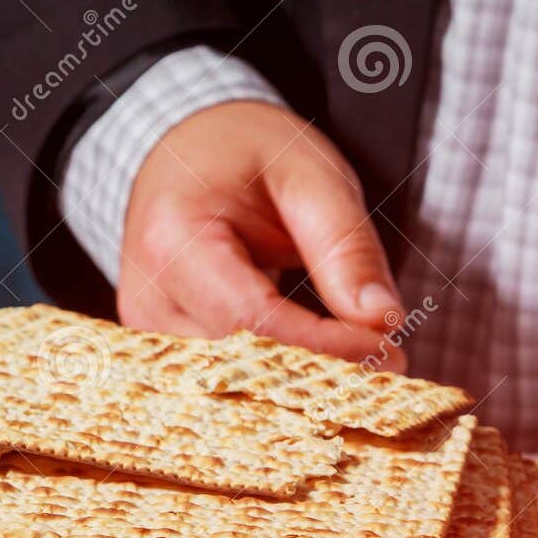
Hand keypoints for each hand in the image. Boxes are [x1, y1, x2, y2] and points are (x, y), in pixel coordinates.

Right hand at [118, 100, 406, 368]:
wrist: (189, 149)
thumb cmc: (246, 153)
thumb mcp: (310, 176)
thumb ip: (346, 246)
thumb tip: (382, 320)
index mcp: (172, 242)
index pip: (256, 324)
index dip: (328, 349)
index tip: (391, 352)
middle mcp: (146, 298)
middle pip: (242, 368)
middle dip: (322, 376)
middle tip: (388, 368)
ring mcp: (148, 331)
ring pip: (234, 388)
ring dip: (302, 387)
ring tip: (361, 369)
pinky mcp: (163, 350)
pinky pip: (225, 385)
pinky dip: (278, 383)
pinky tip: (321, 373)